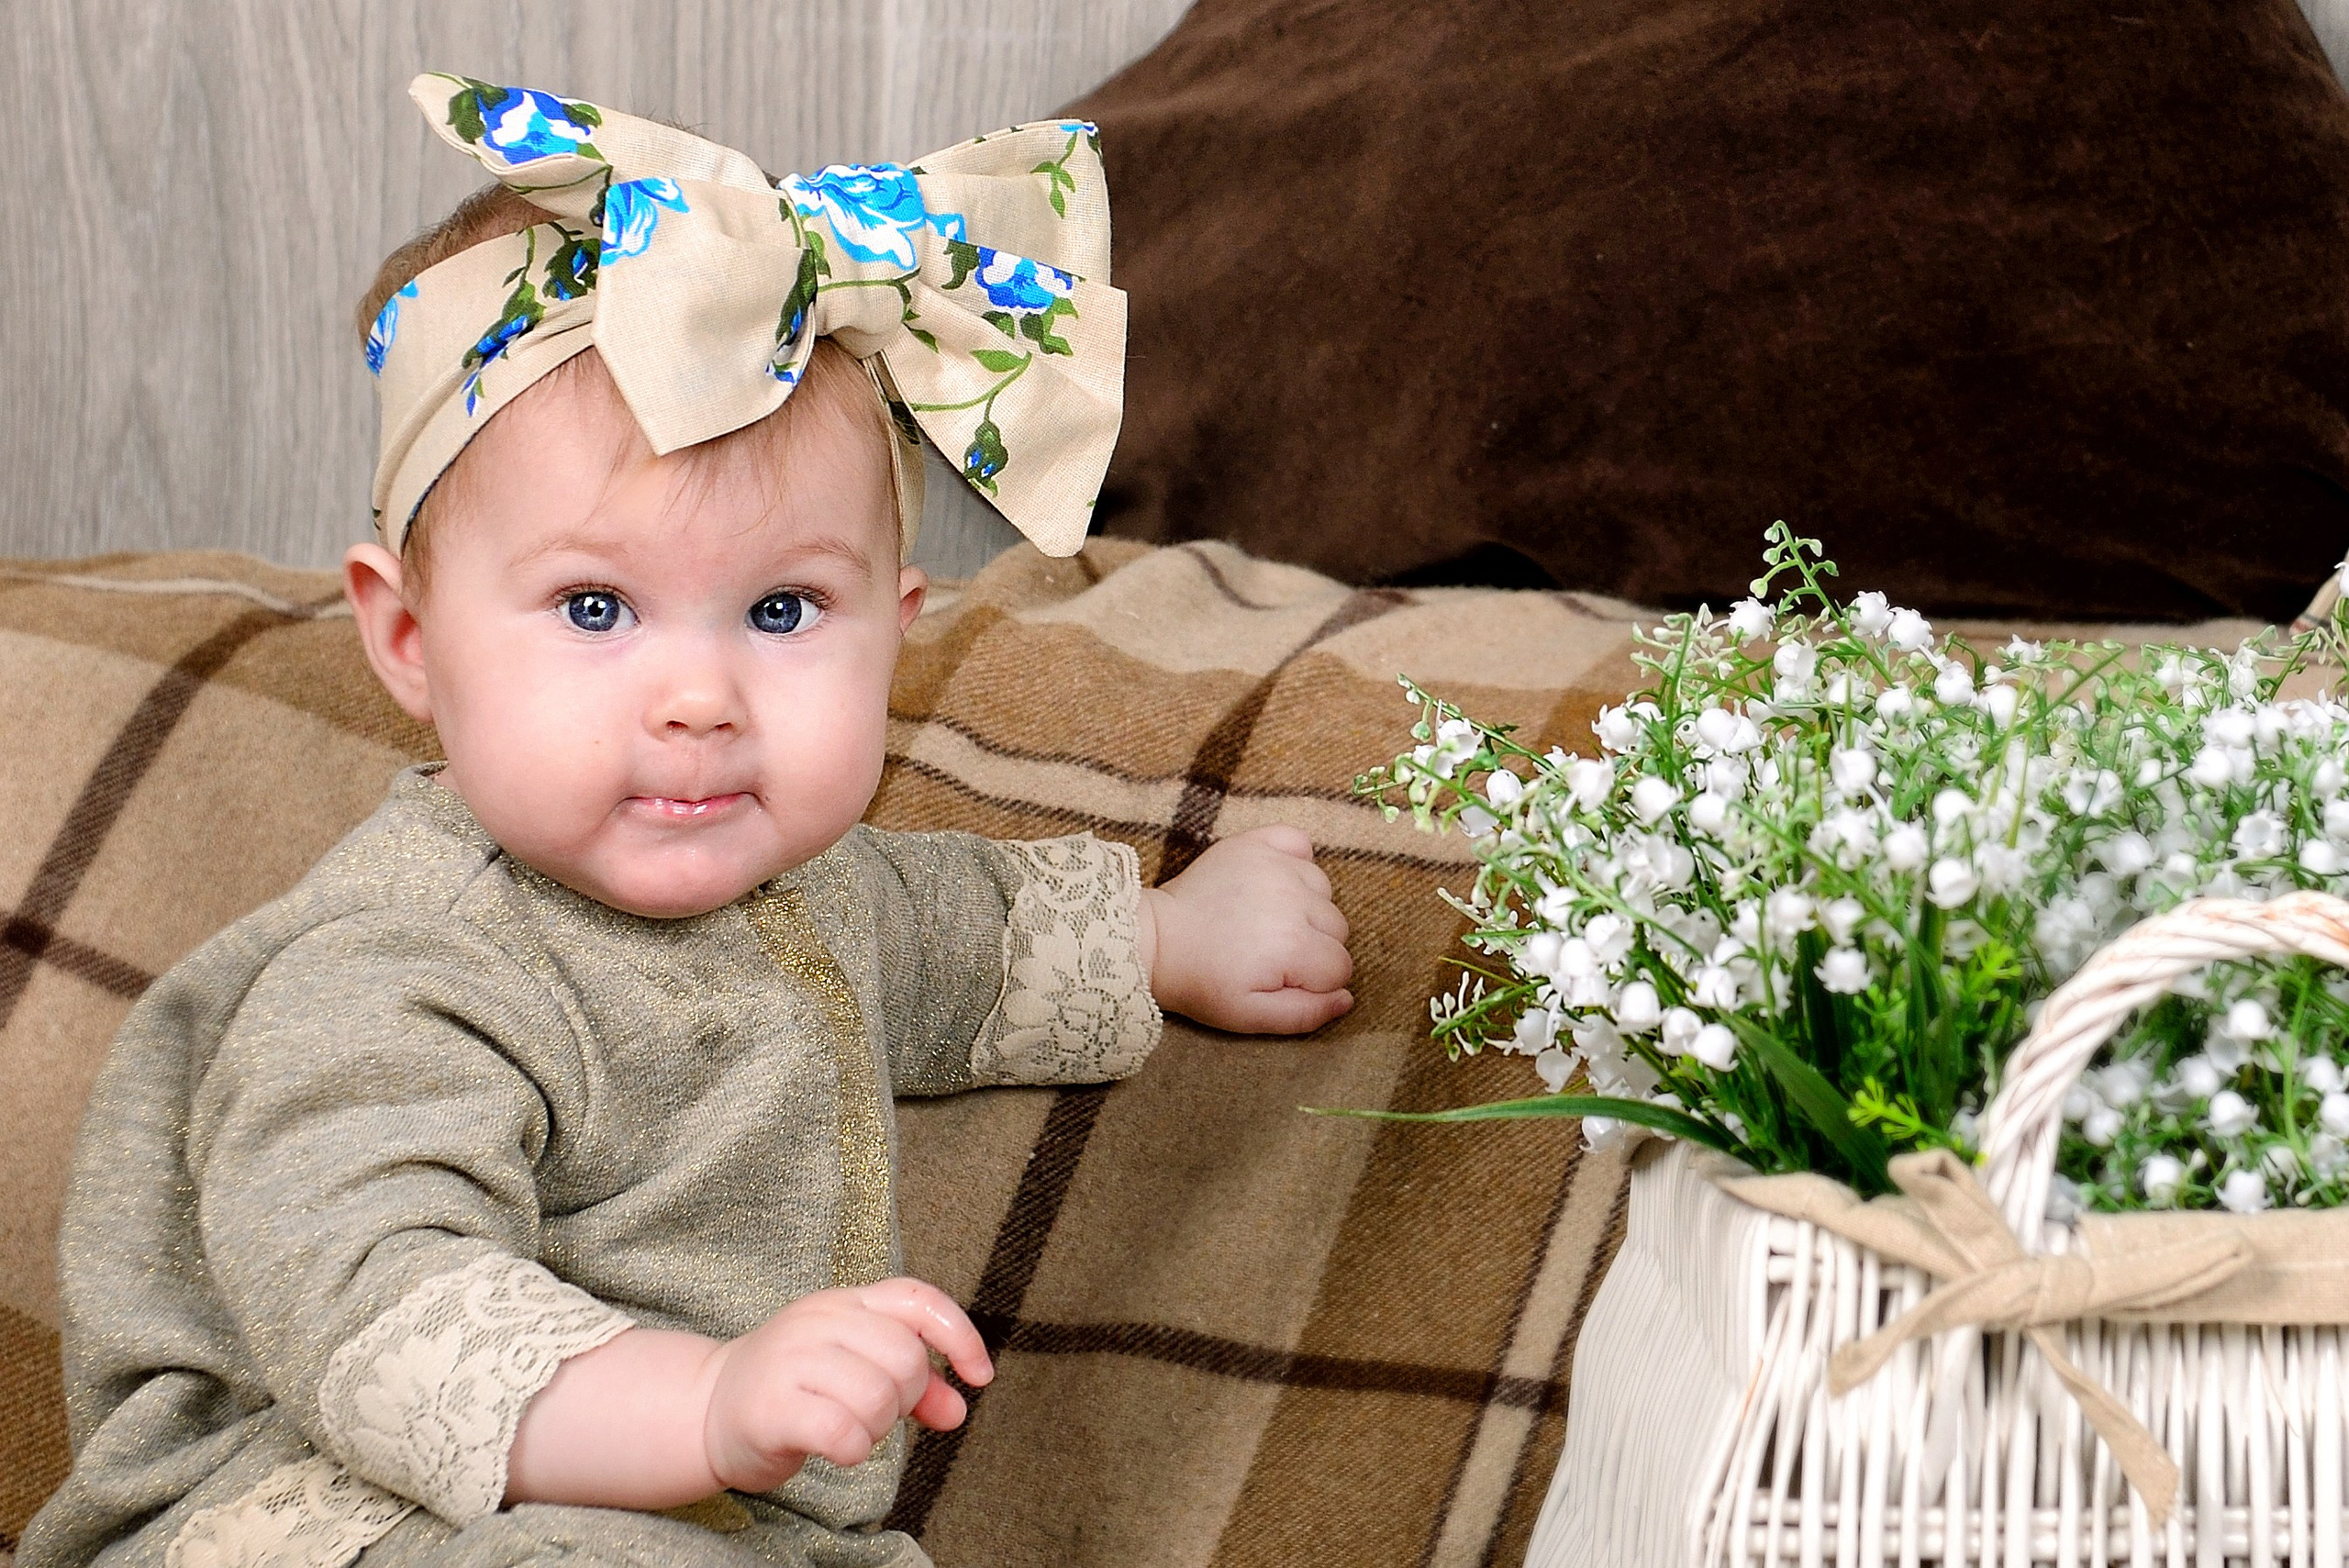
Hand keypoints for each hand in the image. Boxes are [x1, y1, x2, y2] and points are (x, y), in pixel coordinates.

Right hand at [700, 1278, 993, 1493]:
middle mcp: (818, 1319)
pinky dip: (854, 1450)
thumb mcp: (855, 1369)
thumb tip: (959, 1409)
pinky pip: (843, 1432)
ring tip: (852, 1430)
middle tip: (877, 1413)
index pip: (917, 1299)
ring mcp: (791, 1359)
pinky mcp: (771, 1407)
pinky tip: (838, 1449)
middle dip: (907, 1398)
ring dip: (878, 1429)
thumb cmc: (794, 1388)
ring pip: (878, 1397)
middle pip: (905, 1358)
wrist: (707, 1409)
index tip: (979, 1377)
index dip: (959, 1336)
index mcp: (845, 1302)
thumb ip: (913, 1385)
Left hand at [1142, 825, 1352, 1033]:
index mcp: (1294, 945)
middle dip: (1314, 946)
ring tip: (1267, 921)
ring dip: (1306, 907)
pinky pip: (1299, 843)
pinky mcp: (1255, 844)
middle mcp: (1293, 899)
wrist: (1156, 941)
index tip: (1282, 980)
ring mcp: (1274, 866)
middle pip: (1337, 928)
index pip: (1340, 966)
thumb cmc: (1202, 981)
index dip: (1316, 981)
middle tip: (1271, 954)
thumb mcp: (1250, 1016)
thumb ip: (1305, 1014)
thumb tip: (1346, 999)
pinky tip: (1275, 883)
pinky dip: (1296, 861)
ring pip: (1323, 890)